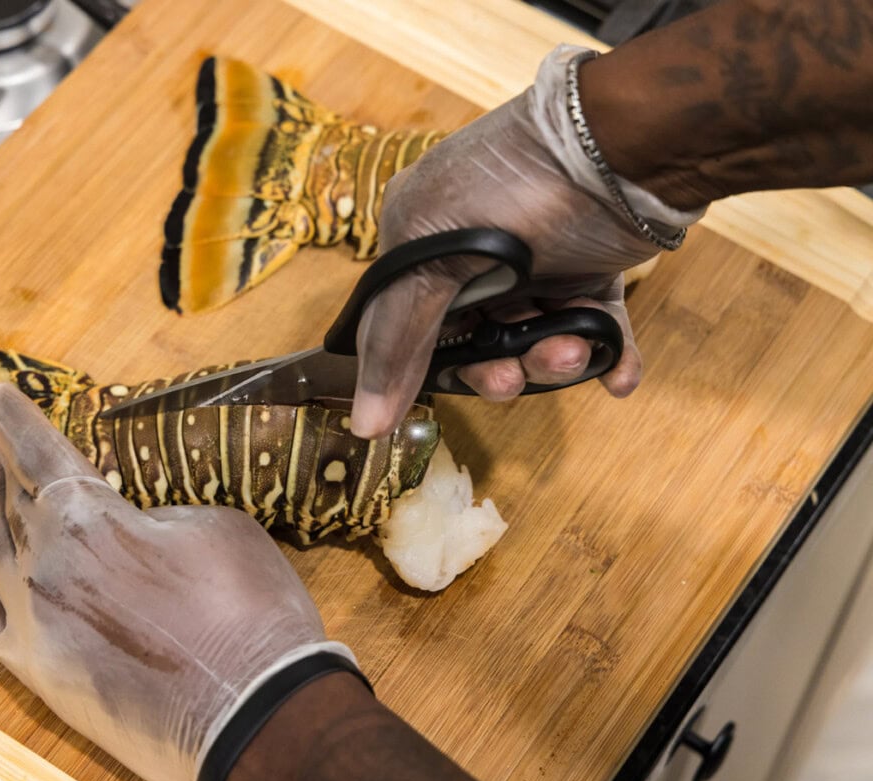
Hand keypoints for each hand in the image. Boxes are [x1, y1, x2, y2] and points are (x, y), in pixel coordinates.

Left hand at [0, 382, 349, 780]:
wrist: (255, 713)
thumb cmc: (248, 611)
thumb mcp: (217, 527)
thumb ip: (157, 515)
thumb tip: (133, 523)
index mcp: (91, 519)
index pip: (41, 454)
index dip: (17, 420)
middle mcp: (47, 565)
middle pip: (12, 501)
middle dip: (0, 465)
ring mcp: (36, 622)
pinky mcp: (39, 672)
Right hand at [350, 47, 700, 438]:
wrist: (625, 144)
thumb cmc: (517, 187)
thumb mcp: (437, 259)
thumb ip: (399, 342)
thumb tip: (365, 425)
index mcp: (422, 240)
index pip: (403, 325)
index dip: (417, 369)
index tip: (434, 400)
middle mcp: (474, 255)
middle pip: (474, 342)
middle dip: (498, 368)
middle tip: (513, 378)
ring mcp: (533, 265)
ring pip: (534, 340)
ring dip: (555, 360)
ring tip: (577, 351)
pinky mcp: (589, 270)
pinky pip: (593, 329)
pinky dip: (608, 357)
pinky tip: (620, 375)